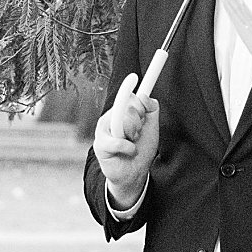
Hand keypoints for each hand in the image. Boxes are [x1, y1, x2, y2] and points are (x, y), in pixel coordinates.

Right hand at [94, 73, 158, 206]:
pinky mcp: (100, 144)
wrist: (134, 174)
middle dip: (139, 122)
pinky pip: (118, 141)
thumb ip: (151, 109)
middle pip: (128, 108)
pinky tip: (129, 152)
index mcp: (122, 111)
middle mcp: (110, 117)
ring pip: (123, 122)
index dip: (129, 88)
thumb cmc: (141, 149)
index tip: (134, 77)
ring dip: (134, 135)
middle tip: (137, 134)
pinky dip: (129, 148)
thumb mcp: (151, 127)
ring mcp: (103, 130)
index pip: (127, 97)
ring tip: (132, 144)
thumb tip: (143, 95)